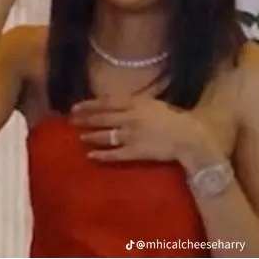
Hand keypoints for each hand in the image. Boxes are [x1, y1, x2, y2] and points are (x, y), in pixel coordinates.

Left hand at [70, 96, 225, 169]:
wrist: (187, 136)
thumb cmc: (171, 117)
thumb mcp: (152, 103)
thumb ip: (133, 102)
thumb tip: (115, 102)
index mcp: (135, 103)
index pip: (106, 102)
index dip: (89, 105)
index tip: (75, 106)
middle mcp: (130, 118)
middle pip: (102, 118)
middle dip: (85, 120)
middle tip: (71, 121)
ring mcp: (131, 136)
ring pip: (106, 136)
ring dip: (91, 136)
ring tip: (80, 137)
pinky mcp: (135, 152)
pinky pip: (114, 154)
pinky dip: (101, 155)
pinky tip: (91, 156)